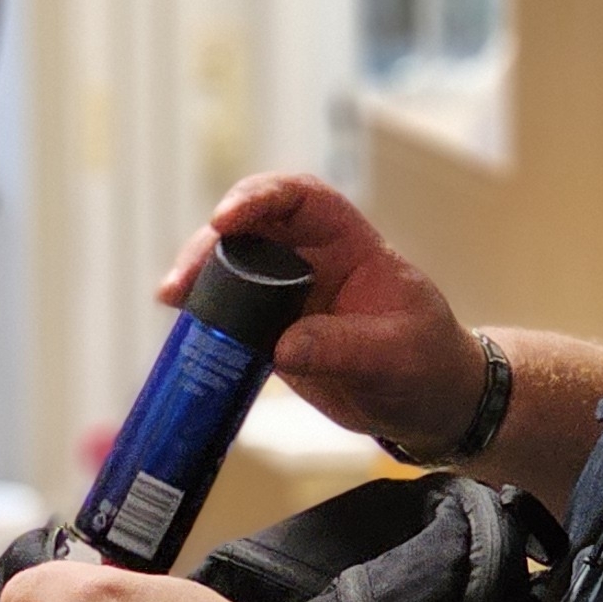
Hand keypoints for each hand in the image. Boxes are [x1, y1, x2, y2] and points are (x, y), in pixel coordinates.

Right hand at [157, 173, 480, 450]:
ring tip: (172, 297)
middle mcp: (312, 260)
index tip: (226, 220)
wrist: (430, 404)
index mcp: (350, 243)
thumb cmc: (428, 364)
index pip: (302, 199)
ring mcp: (288, 296)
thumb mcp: (397, 354)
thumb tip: (282, 345)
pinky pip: (230, 316)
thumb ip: (344, 347)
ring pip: (231, 269)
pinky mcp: (272, 333)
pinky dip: (203, 319)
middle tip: (185, 277)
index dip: (262, 197)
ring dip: (198, 278)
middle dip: (212, 243)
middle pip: (251, 229)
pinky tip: (181, 328)